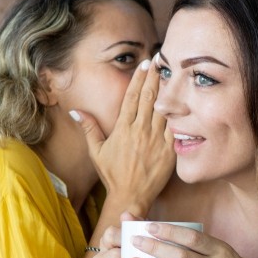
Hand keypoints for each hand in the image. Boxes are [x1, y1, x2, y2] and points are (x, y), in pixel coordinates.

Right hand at [73, 56, 174, 213]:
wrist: (131, 196)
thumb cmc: (113, 174)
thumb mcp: (96, 151)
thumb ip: (88, 128)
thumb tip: (75, 111)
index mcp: (123, 128)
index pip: (132, 97)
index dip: (139, 78)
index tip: (145, 65)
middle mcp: (140, 131)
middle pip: (150, 97)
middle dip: (155, 77)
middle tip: (160, 61)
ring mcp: (156, 140)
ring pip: (164, 109)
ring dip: (168, 90)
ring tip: (172, 74)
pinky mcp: (169, 150)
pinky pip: (175, 127)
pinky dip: (178, 113)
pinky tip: (183, 101)